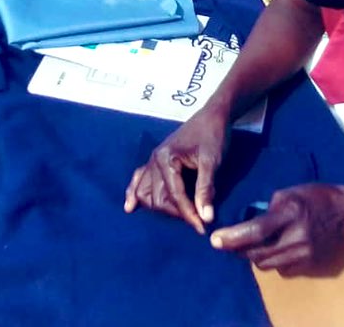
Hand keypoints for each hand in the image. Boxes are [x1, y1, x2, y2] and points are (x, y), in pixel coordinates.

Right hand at [124, 106, 229, 233]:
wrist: (213, 115)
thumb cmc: (213, 135)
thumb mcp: (212, 162)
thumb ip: (206, 189)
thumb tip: (205, 218)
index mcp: (166, 159)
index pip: (174, 196)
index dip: (188, 214)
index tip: (202, 228)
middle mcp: (154, 160)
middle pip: (158, 198)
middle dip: (177, 212)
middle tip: (198, 219)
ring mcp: (152, 160)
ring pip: (146, 192)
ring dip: (159, 207)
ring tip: (177, 217)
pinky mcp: (155, 160)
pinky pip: (140, 178)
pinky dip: (135, 192)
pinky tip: (130, 206)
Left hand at [209, 184, 343, 275]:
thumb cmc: (319, 197)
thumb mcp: (292, 192)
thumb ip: (270, 207)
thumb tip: (249, 221)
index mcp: (291, 214)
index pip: (256, 230)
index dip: (233, 237)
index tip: (215, 240)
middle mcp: (296, 238)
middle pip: (257, 253)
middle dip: (238, 249)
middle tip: (225, 242)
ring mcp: (303, 255)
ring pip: (266, 264)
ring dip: (254, 255)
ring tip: (250, 243)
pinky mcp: (309, 267)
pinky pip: (281, 269)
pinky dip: (273, 261)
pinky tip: (276, 248)